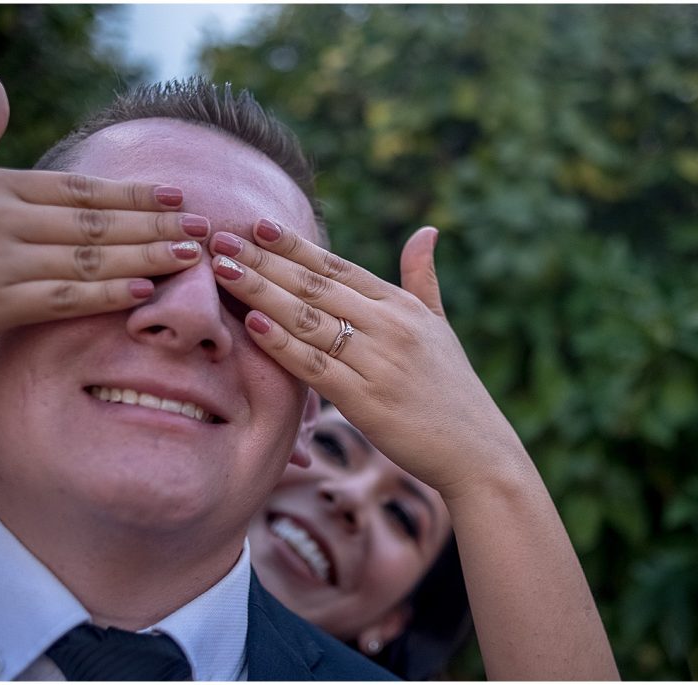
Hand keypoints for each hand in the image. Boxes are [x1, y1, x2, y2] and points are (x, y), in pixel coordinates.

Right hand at [0, 76, 208, 367]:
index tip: (176, 194)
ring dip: (145, 255)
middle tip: (202, 226)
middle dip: (154, 222)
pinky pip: (61, 297)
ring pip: (87, 256)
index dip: (131, 192)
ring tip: (190, 255)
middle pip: (93, 219)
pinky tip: (145, 290)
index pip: (77, 188)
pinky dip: (107, 293)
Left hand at [208, 220, 526, 498]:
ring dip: (261, 292)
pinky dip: (283, 344)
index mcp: (402, 306)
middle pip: (315, 286)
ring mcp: (379, 363)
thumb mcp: (440, 326)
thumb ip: (423, 279)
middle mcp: (390, 327)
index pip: (338, 267)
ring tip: (222, 271)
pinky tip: (252, 323)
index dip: (294, 245)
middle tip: (220, 239)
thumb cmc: (452, 389)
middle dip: (263, 261)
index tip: (256, 224)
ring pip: (308, 320)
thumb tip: (426, 230)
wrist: (476, 451)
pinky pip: (316, 367)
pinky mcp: (368, 402)